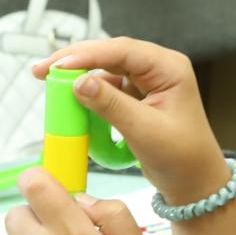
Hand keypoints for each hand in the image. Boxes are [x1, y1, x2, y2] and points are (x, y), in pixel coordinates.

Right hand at [33, 39, 230, 207]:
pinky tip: (69, 100)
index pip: (122, 50)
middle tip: (41, 70)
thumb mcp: (144, 132)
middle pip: (109, 54)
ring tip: (48, 83)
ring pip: (104, 70)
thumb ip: (111, 105)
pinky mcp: (136, 97)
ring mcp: (146, 82)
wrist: (194, 184)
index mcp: (169, 68)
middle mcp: (158, 68)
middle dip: (75, 61)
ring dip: (78, 77)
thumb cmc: (182, 158)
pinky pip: (106, 88)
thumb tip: (78, 83)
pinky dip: (87, 94)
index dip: (87, 55)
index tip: (58, 66)